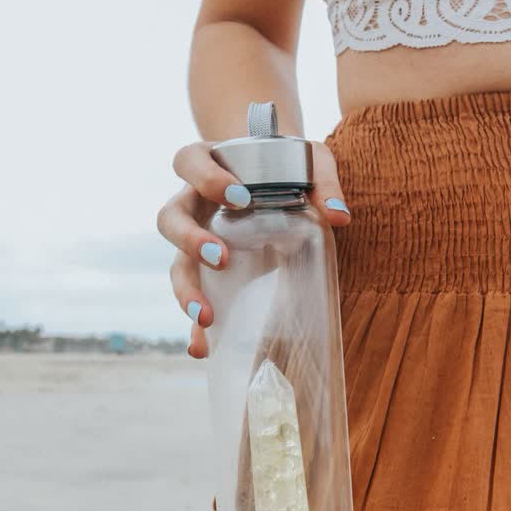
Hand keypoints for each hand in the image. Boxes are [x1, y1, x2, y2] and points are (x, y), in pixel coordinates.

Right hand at [156, 140, 351, 357]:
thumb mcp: (308, 162)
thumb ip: (323, 181)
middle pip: (170, 218)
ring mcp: (195, 238)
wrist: (276, 176)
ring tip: (206, 316)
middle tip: (221, 259)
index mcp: (207, 165)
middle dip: (190, 240)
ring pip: (175, 263)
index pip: (189, 162)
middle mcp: (192, 203)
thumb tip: (339, 217)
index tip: (238, 197)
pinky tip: (202, 348)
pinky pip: (194, 297)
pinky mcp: (206, 271)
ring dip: (186, 290)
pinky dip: (194, 325)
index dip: (206, 178)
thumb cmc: (287, 165)